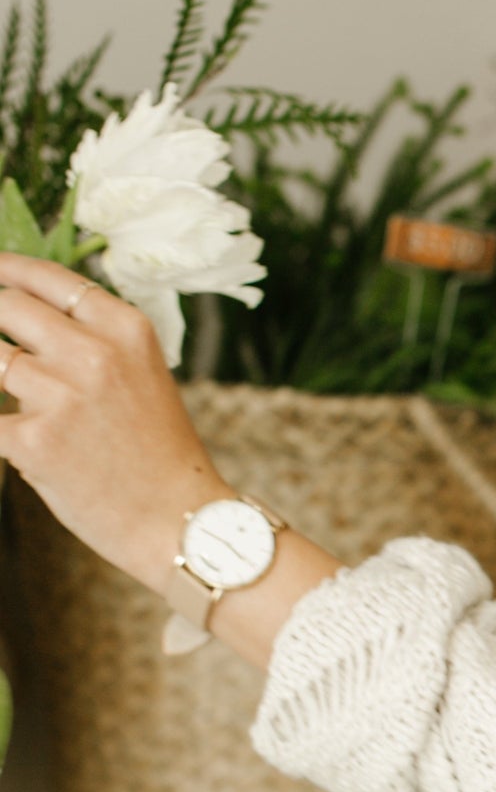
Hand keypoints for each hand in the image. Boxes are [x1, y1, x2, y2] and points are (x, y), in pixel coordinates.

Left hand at [0, 254, 230, 592]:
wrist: (180, 522)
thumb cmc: (161, 454)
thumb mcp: (143, 375)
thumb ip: (95, 341)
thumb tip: (26, 318)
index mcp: (125, 329)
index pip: (49, 277)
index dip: (8, 269)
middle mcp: (93, 352)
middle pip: (8, 307)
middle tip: (0, 342)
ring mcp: (60, 395)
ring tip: (24, 399)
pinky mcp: (32, 440)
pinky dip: (0, 427)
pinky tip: (18, 439)